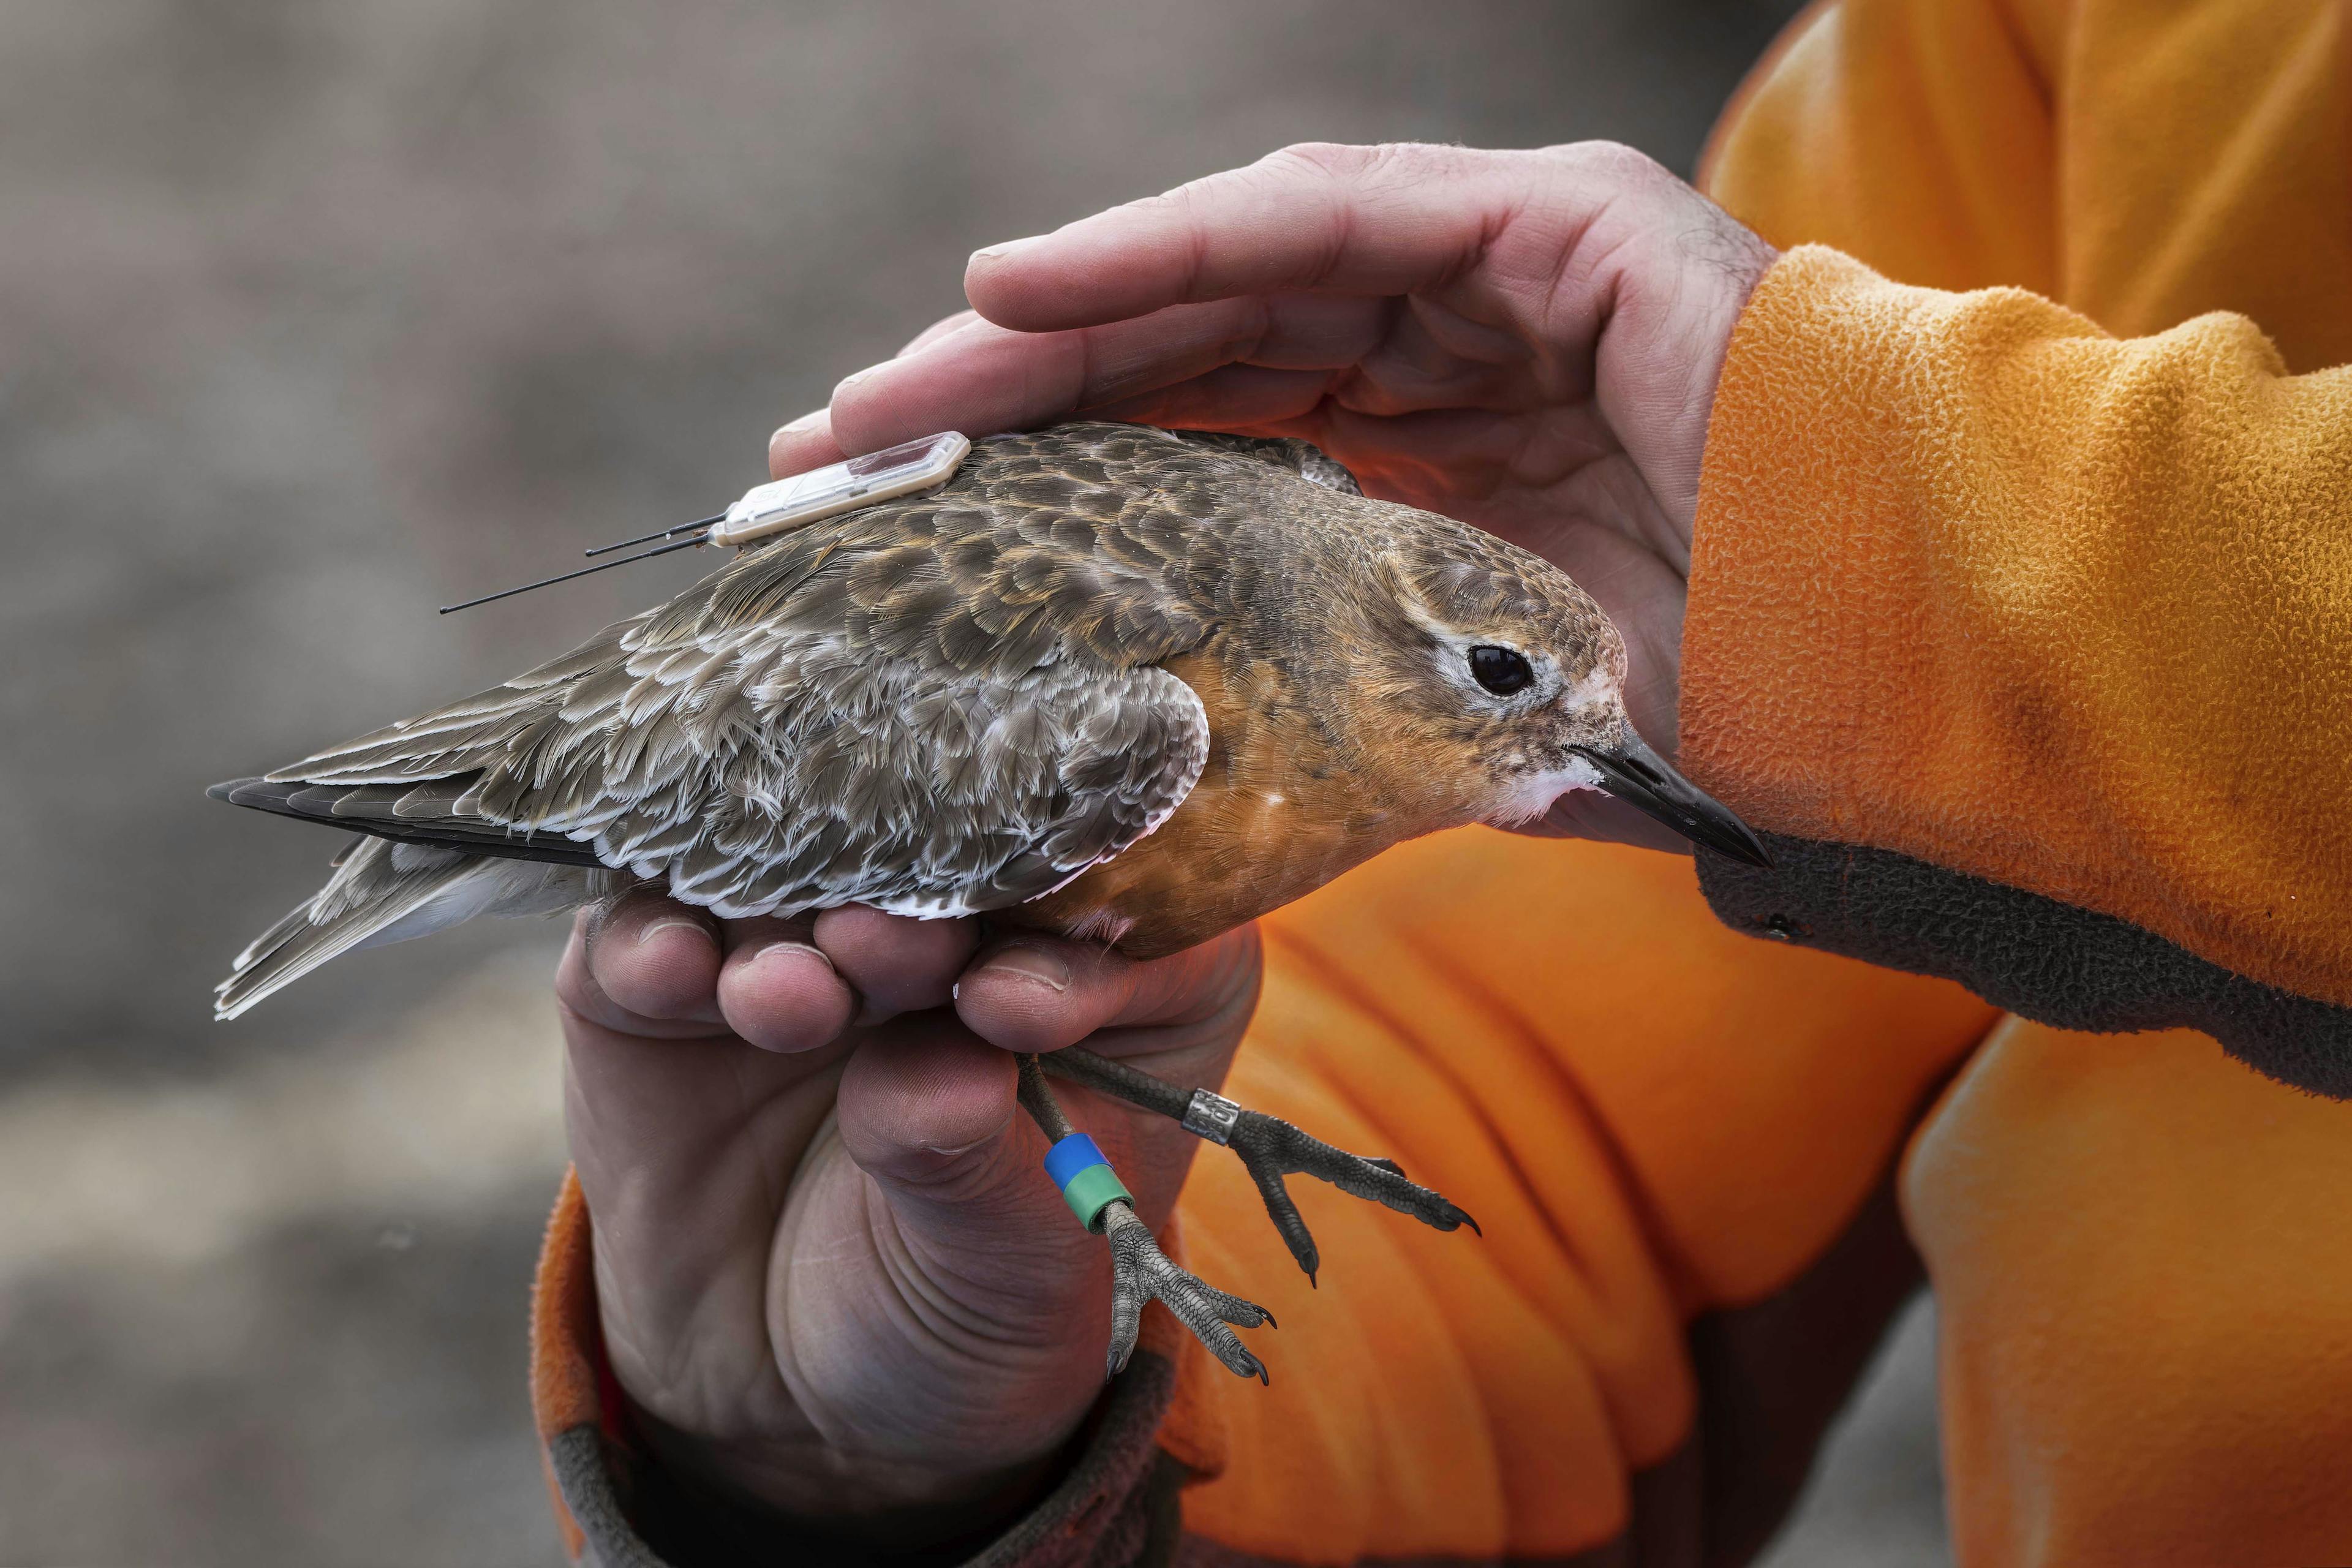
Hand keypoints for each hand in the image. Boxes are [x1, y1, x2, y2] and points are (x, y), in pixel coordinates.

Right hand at [558, 893, 1260, 1547]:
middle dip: (918, 905)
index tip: (1015, 1004)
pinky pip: (644, 932)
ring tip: (790, 997)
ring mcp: (799, 936)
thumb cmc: (963, 1299)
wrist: (803, 1395)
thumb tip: (945, 1079)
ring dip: (788, 925)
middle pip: (942, 862)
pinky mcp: (662, 982)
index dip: (1070, 935)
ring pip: (789, 879)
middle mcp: (950, 923)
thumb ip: (976, 1161)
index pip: (1117, 906)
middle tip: (894, 947)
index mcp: (1090, 975)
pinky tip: (670, 968)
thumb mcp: (1005, 1263)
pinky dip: (651, 939)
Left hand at [770, 141, 1774, 846]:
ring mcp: (1505, 269)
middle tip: (841, 453)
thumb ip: (1368, 737)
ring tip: (898, 388)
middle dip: (1012, 401)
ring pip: (1228, 272)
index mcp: (1431, 453)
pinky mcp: (1558, 225)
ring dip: (1049, 322)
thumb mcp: (1484, 728)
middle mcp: (1453, 344)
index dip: (1054, 479)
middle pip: (1185, 348)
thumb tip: (1246, 830)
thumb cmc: (1733, 711)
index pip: (1204, 441)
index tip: (910, 538)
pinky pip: (1324, 226)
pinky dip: (1168, 250)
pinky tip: (1023, 290)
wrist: (1925, 668)